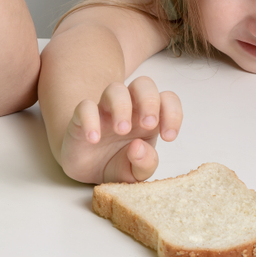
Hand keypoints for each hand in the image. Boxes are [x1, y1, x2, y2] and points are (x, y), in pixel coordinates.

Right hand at [60, 77, 181, 183]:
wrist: (88, 171)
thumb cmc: (118, 164)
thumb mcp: (136, 173)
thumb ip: (145, 163)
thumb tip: (138, 146)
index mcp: (150, 118)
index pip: (167, 100)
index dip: (173, 113)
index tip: (168, 137)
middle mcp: (130, 108)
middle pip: (143, 84)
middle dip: (149, 101)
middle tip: (147, 124)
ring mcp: (105, 109)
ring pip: (115, 89)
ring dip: (122, 107)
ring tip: (121, 130)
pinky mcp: (82, 117)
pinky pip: (85, 106)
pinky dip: (90, 119)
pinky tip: (94, 139)